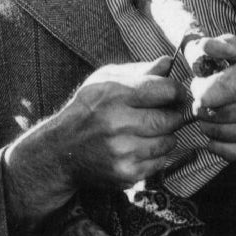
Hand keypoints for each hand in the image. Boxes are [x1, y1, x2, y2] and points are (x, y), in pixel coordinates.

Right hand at [14, 59, 198, 200]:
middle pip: (170, 119)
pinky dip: (155, 155)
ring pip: (168, 142)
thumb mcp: (105, 81)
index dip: (176, 91)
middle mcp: (118, 123)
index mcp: (114, 95)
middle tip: (164, 114)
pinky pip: (160, 162)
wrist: (60, 151)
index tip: (174, 94)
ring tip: (148, 131)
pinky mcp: (126, 173)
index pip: (166, 90)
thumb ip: (138, 71)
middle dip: (173, 115)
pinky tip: (139, 148)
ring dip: (165, 136)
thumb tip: (169, 62)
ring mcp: (122, 151)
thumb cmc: (86, 110)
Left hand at [189, 35, 235, 163]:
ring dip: (209, 123)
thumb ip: (229, 45)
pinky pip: (223, 152)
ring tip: (220, 112)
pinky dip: (216, 141)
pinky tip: (226, 128)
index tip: (202, 85)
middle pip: (208, 113)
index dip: (198, 89)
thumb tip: (203, 45)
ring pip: (213, 132)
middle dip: (202, 105)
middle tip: (211, 99)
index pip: (209, 93)